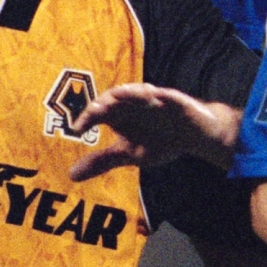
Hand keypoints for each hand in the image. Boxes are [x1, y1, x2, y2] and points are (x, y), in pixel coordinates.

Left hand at [69, 83, 240, 179]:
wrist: (194, 136)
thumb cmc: (160, 140)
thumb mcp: (129, 154)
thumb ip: (102, 161)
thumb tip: (72, 174)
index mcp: (119, 115)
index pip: (97, 113)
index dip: (86, 119)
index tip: (76, 129)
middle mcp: (131, 105)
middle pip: (112, 99)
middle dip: (102, 104)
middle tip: (93, 113)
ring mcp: (151, 100)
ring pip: (134, 92)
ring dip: (124, 94)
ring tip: (114, 97)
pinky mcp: (171, 99)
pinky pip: (161, 94)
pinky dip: (153, 94)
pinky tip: (148, 96)